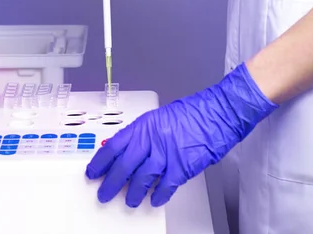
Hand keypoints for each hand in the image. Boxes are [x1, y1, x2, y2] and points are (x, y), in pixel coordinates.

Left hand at [85, 63, 277, 206]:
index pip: (114, 146)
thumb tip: (129, 151)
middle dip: (111, 183)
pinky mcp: (182, 167)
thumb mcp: (161, 117)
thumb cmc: (194, 113)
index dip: (100, 162)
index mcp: (144, 125)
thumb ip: (144, 134)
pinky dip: (158, 195)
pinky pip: (165, 186)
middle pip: (124, 166)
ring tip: (129, 200)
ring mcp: (167, 154)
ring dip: (133, 193)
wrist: (219, 113)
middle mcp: (152, 140)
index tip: (93, 172)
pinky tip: (154, 199)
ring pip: (141, 179)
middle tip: (104, 193)